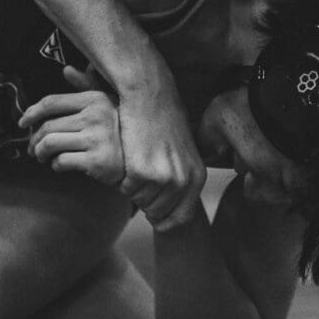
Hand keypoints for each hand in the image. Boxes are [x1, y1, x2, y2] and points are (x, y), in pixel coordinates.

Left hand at [20, 67, 124, 186]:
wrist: (140, 161)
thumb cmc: (119, 131)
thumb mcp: (106, 105)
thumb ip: (86, 87)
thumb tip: (67, 69)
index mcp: (94, 100)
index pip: (52, 102)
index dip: (32, 112)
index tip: (23, 122)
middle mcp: (96, 116)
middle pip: (48, 126)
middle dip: (34, 140)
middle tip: (33, 148)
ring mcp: (97, 139)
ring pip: (50, 143)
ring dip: (40, 153)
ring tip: (42, 157)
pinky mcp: (97, 161)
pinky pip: (62, 161)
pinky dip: (56, 165)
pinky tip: (60, 165)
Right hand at [115, 77, 205, 230]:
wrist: (150, 97)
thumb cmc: (164, 121)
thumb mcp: (185, 152)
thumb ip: (182, 179)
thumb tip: (172, 209)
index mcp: (197, 177)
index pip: (182, 218)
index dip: (165, 222)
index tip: (154, 219)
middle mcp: (182, 181)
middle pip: (156, 212)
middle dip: (145, 200)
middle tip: (141, 177)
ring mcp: (162, 177)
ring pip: (139, 201)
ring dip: (133, 187)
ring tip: (136, 162)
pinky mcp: (141, 171)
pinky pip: (125, 188)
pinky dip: (122, 177)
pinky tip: (128, 157)